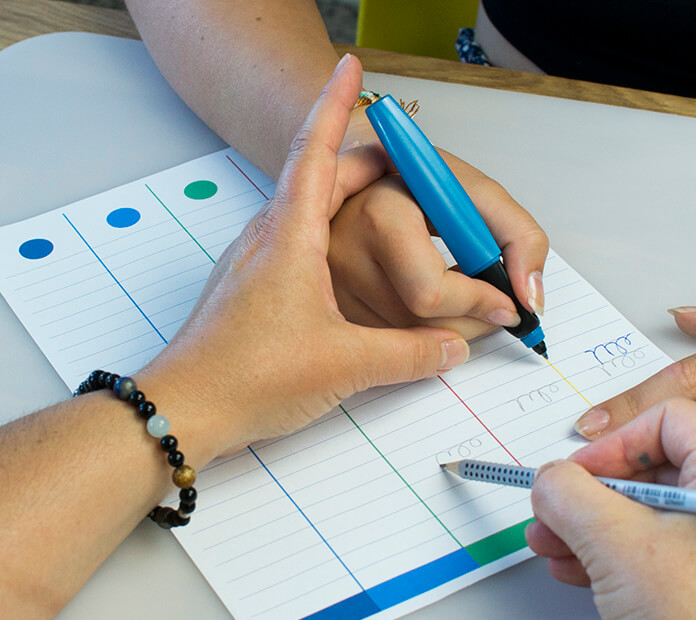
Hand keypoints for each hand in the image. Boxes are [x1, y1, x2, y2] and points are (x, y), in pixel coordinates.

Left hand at [137, 55, 468, 457]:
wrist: (180, 412)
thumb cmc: (245, 377)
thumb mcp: (345, 365)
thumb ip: (411, 354)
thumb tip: (452, 346)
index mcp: (290, 237)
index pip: (317, 151)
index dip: (335, 104)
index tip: (350, 67)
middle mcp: (269, 237)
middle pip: (321, 177)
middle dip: (366, 161)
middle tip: (407, 163)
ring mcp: (258, 261)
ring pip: (308, 211)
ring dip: (347, 199)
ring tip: (389, 208)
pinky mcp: (256, 288)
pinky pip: (299, 243)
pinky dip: (332, 236)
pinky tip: (352, 265)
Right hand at [327, 122, 548, 338]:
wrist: (360, 179)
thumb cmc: (418, 186)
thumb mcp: (477, 192)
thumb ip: (520, 238)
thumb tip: (529, 298)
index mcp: (378, 214)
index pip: (430, 291)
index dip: (479, 303)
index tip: (508, 304)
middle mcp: (341, 252)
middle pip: (421, 325)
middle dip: (473, 322)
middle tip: (492, 305)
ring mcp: (329, 285)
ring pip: (407, 343)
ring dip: (452, 330)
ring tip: (460, 294)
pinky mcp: (329, 307)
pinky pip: (387, 345)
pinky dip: (422, 333)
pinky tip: (430, 302)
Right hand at [529, 399, 695, 619]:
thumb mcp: (614, 542)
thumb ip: (569, 494)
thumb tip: (551, 479)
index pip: (668, 418)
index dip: (613, 442)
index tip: (578, 471)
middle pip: (655, 466)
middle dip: (592, 491)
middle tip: (558, 506)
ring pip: (652, 509)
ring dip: (593, 523)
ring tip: (555, 542)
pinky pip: (662, 543)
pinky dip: (616, 550)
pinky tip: (577, 566)